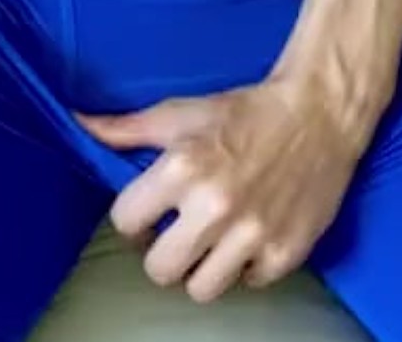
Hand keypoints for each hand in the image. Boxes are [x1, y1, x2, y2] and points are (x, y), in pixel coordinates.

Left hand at [77, 74, 376, 302]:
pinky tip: (249, 238)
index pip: (125, 222)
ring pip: (201, 289)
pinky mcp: (286, 251)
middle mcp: (215, 207)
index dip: (135, 216)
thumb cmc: (245, 112)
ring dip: (202, 268)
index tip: (151, 209)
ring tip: (212, 242)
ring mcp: (252, 234)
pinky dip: (246, 267)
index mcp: (182, 168)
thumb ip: (128, 128)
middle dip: (163, 251)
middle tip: (179, 232)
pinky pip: (248, 283)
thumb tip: (80, 123)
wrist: (320, 113)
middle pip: (159, 269)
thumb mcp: (182, 114)